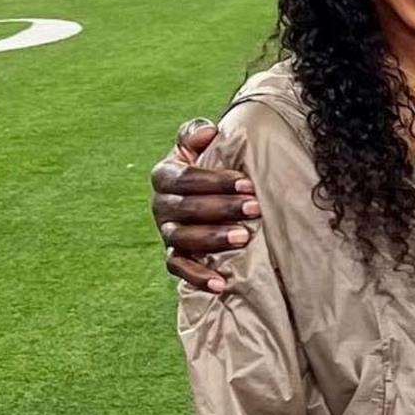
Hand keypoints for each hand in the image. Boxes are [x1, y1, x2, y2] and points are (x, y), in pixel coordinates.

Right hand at [151, 118, 260, 293]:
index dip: (215, 181)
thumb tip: (208, 131)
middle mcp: (161, 205)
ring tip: (243, 237)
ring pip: (183, 238)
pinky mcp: (175, 256)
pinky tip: (220, 283)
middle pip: (186, 208)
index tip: (247, 183)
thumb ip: (196, 133)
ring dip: (214, 238)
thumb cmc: (210, 167)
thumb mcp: (201, 146)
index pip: (184, 178)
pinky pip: (179, 269)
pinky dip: (197, 277)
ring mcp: (167, 233)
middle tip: (254, 208)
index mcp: (164, 175)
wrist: (208, 195)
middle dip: (222, 208)